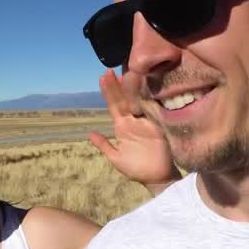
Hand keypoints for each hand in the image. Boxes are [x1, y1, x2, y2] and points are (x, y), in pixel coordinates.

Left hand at [89, 69, 179, 192]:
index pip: (114, 105)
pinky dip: (150, 98)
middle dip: (118, 85)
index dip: (109, 91)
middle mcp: (135, 120)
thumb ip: (105, 145)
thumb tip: (89, 134)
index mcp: (123, 126)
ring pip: (138, 101)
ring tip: (126, 72)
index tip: (103, 77)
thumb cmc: (137, 169)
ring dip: (133, 87)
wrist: (157, 179)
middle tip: (110, 70)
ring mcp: (148, 121)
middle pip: (125, 99)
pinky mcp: (159, 125)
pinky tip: (147, 85)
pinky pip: (154, 109)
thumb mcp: (117, 158)